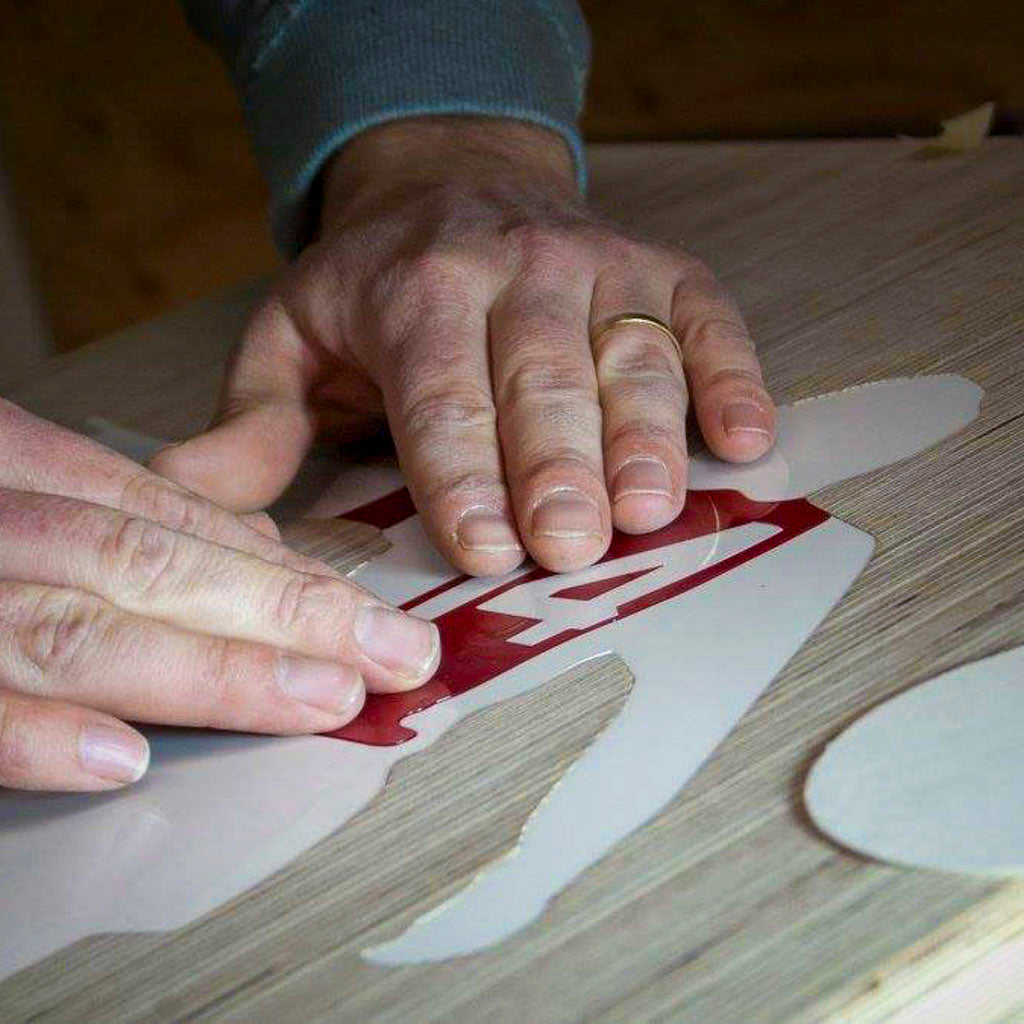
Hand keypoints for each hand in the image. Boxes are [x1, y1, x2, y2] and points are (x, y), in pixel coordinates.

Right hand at [0, 400, 438, 791]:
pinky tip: (126, 761)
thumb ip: (136, 516)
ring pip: (81, 630)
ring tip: (320, 698)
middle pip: (148, 561)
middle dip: (283, 613)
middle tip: (391, 657)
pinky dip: (40, 736)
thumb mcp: (28, 482)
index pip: (171, 515)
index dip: (282, 571)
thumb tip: (255, 545)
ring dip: (212, 671)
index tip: (375, 617)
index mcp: (21, 466)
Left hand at [153, 116, 774, 574]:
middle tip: (570, 548)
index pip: (441, 394)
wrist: (453, 185)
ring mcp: (597, 267)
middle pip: (542, 380)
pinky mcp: (660, 271)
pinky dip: (732, 375)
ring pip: (629, 355)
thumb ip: (252, 421)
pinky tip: (745, 436)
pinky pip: (705, 319)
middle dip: (556, 470)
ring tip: (650, 510)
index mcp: (418, 292)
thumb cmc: (376, 284)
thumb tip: (188, 495)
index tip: (484, 552)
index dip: (462, 476)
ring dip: (646, 437)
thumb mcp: (289, 337)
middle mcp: (516, 271)